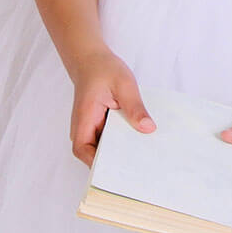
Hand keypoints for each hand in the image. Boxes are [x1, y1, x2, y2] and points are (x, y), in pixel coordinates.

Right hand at [69, 50, 154, 166]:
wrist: (91, 59)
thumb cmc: (103, 69)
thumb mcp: (124, 84)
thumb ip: (134, 107)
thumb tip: (147, 128)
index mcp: (84, 120)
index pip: (84, 152)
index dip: (99, 165)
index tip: (120, 173)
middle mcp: (83, 129)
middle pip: (96, 155)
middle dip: (116, 163)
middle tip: (141, 168)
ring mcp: (91, 129)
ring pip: (104, 149)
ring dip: (121, 152)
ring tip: (144, 157)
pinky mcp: (99, 127)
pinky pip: (110, 140)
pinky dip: (123, 141)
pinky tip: (140, 140)